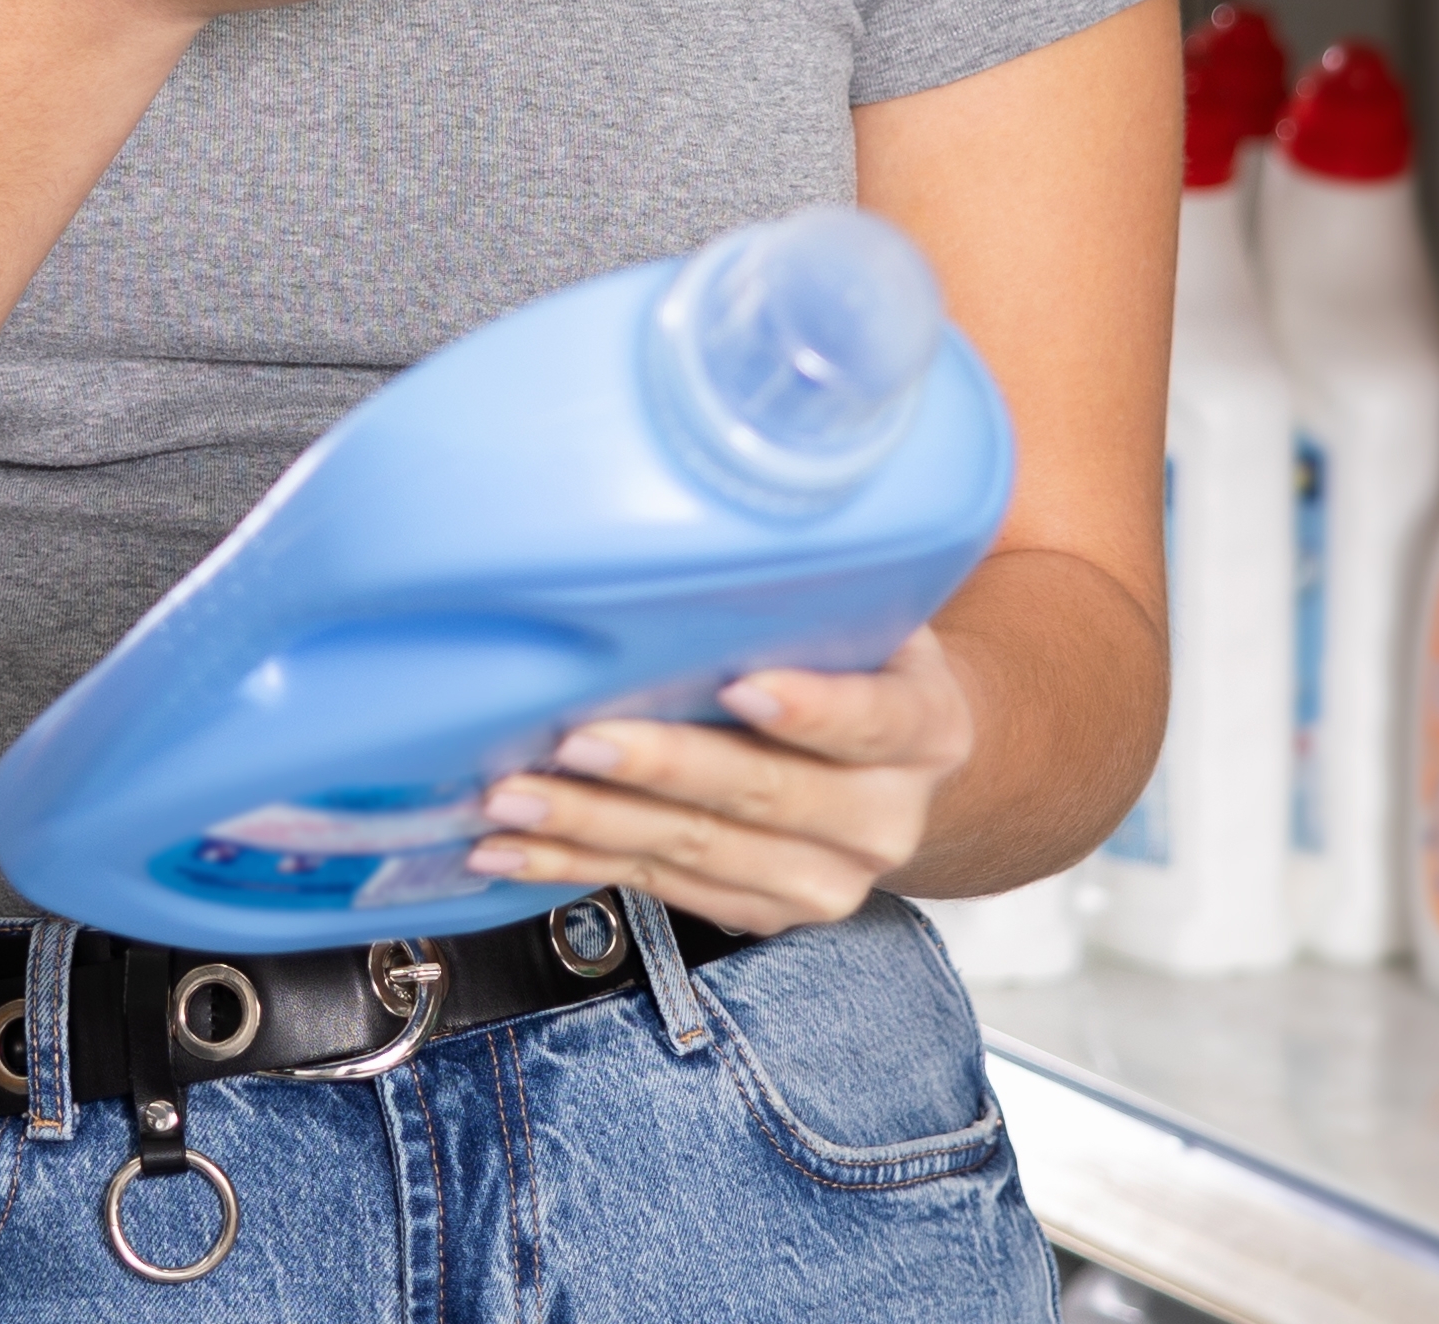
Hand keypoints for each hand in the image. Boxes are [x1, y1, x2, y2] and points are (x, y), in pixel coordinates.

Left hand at [464, 630, 980, 934]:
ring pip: (699, 850)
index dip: (809, 709)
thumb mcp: (867, 617)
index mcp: (924, 728)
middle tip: (578, 740)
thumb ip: (807, 595)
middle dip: (661, 767)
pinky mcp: (767, 912)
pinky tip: (514, 846)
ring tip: (514, 796)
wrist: (894, 767)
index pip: (870, 719)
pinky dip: (578, 865)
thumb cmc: (855, 663)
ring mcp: (827, 879)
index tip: (741, 686)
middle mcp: (884, 817)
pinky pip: (661, 888)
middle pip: (764, 792)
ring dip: (594, 826)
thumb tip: (700, 526)